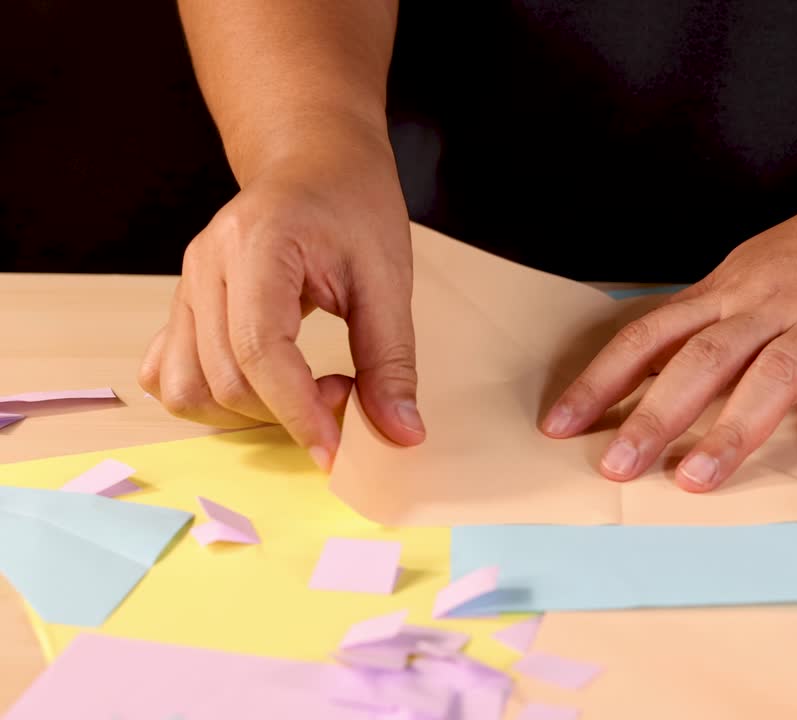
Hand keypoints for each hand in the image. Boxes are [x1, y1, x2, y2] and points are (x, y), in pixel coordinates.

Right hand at [138, 146, 423, 469]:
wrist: (313, 162)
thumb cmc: (353, 206)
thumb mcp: (388, 278)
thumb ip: (391, 359)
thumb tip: (401, 433)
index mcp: (257, 245)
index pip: (259, 350)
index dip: (296, 411)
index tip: (335, 451)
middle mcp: (206, 265)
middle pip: (221, 378)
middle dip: (284, 411)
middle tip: (346, 390)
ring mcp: (185, 286)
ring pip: (185, 388)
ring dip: (247, 413)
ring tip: (307, 385)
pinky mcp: (184, 306)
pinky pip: (170, 374)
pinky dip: (213, 399)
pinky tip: (266, 384)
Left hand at [541, 176, 796, 490]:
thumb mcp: (749, 273)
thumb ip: (705, 323)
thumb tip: (642, 373)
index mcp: (729, 290)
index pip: (651, 334)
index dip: (603, 379)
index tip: (560, 425)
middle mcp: (772, 302)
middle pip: (704, 359)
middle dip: (655, 415)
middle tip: (617, 468)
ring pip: (776, 372)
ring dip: (734, 429)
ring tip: (697, 481)